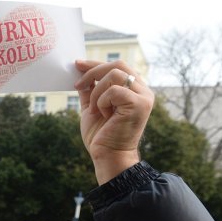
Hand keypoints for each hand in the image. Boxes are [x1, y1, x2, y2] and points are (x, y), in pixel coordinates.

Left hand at [74, 60, 154, 184]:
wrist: (108, 156)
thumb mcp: (92, 107)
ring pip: (115, 75)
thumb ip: (89, 90)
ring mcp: (144, 96)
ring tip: (95, 109)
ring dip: (97, 92)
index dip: (96, 63)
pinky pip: (114, 90)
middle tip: (77, 85)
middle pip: (118, 64)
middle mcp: (143, 90)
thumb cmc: (101, 136)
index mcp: (134, 89)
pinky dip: (102, 101)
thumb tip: (80, 71)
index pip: (117, 66)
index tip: (77, 64)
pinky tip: (104, 115)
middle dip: (93, 71)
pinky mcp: (140, 104)